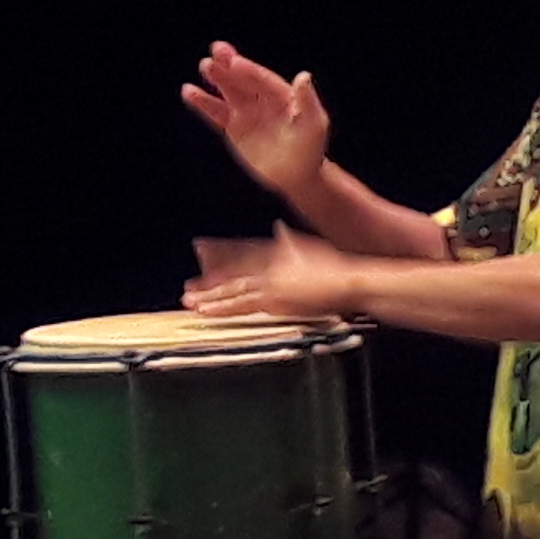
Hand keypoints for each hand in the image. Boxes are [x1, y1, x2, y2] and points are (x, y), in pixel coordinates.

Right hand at [180, 42, 330, 199]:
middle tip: (217, 50)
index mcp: (284, 96)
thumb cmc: (310, 150)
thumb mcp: (314, 125)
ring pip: (229, 91)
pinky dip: (203, 102)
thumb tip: (304, 76)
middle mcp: (264, 100)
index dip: (249, 70)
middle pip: (244, 80)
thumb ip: (308, 102)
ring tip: (205, 65)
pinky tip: (189, 91)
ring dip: (217, 78)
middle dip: (230, 65)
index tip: (234, 61)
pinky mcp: (234, 127)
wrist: (296, 176)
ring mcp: (247, 112)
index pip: (264, 80)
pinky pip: (216, 112)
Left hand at [183, 224, 362, 320]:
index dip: (220, 251)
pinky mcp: (276, 298)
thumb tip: (278, 228)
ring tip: (190, 302)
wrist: (352, 281)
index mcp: (278, 248)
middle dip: (210, 280)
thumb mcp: (310, 246)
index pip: (243, 250)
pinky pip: (244, 304)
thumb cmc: (339, 268)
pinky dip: (225, 307)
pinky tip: (209, 310)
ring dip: (211, 296)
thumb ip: (291, 240)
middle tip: (188, 286)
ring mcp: (273, 281)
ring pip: (235, 288)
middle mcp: (271, 263)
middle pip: (234, 271)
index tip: (200, 249)